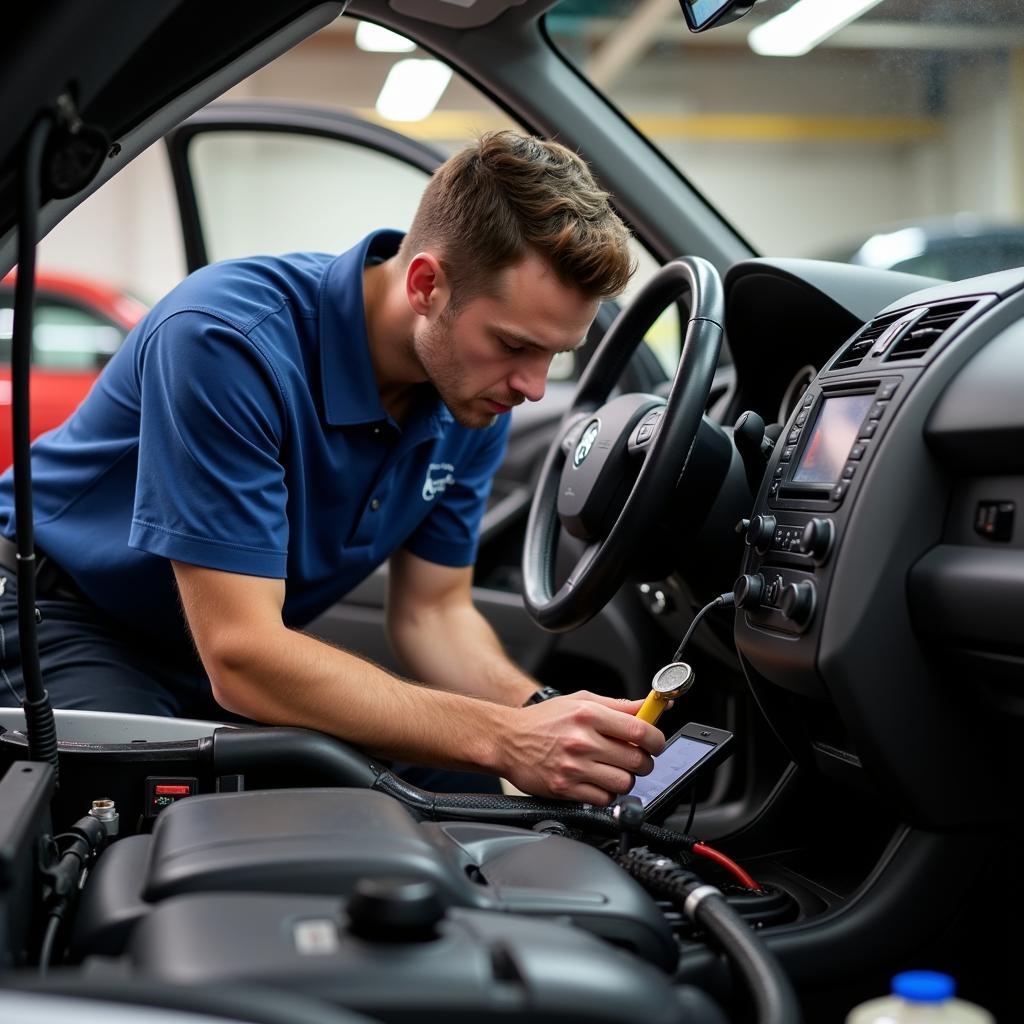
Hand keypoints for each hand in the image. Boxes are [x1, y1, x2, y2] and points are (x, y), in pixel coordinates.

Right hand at [498, 691, 665, 804]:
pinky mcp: (566, 789)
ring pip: (624, 783)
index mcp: (588, 715)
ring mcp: (574, 767)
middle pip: (637, 760)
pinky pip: (605, 799)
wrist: (506, 740)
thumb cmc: (543, 720)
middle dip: (644, 761)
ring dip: (625, 778)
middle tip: (635, 757)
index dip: (656, 739)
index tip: (655, 743)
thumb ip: (618, 705)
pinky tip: (598, 780)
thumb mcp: (580, 701)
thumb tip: (650, 706)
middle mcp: (582, 741)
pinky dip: (607, 793)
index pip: (640, 730)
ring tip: (614, 769)